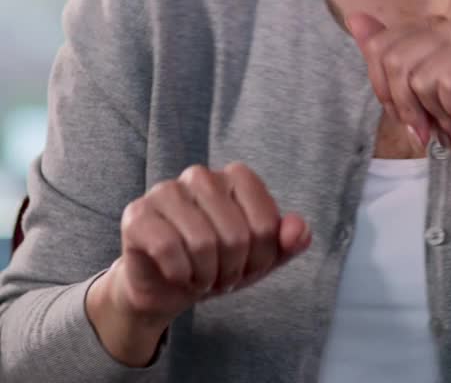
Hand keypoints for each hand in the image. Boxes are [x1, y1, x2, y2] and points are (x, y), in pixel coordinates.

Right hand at [107, 162, 311, 325]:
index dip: (261, 257)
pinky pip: (168, 249)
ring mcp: (166, 191)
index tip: (247, 267)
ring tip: (200, 277)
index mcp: (235, 177)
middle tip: (220, 277)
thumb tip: (300, 231)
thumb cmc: (217, 264)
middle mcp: (200, 176)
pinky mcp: (137, 214)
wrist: (166, 287)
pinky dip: (180, 275)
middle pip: (236, 235)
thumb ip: (286, 242)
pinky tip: (177, 276)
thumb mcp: (259, 259)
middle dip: (232, 271)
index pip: (265, 222)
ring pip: (203, 242)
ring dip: (205, 276)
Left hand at [346, 11, 450, 190]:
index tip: (408, 113)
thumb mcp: (411, 94)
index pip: (380, 45)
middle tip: (429, 123)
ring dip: (433, 112)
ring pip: (421, 75)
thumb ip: (385, 56)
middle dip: (406, 105)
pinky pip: (448, 84)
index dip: (385, 89)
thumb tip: (354, 18)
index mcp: (435, 27)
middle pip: (395, 59)